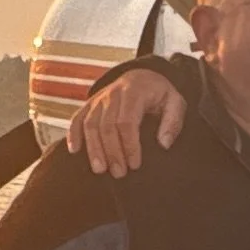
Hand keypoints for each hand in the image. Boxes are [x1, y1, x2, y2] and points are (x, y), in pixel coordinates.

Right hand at [69, 64, 188, 174]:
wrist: (142, 76)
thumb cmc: (159, 94)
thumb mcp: (175, 102)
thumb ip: (173, 122)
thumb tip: (164, 143)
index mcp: (134, 92)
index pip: (127, 121)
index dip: (129, 145)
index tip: (135, 164)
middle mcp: (113, 94)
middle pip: (107, 125)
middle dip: (112, 152)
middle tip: (119, 173)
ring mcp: (99, 99)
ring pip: (90, 124)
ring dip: (93, 149)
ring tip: (100, 169)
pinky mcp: (90, 104)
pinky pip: (78, 118)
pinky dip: (74, 134)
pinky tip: (75, 151)